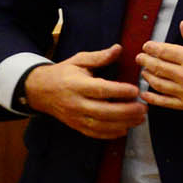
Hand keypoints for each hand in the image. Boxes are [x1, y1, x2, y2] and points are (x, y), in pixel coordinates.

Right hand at [21, 46, 145, 139]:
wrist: (39, 90)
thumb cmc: (63, 73)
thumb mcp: (78, 60)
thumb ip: (99, 57)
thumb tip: (119, 48)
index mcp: (76, 84)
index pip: (99, 90)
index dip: (119, 91)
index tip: (135, 90)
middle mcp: (75, 103)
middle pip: (102, 111)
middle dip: (126, 111)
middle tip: (143, 108)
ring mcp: (75, 117)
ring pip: (100, 125)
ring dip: (123, 124)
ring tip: (140, 118)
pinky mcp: (75, 126)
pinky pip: (94, 133)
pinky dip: (111, 134)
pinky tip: (126, 129)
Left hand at [138, 21, 182, 114]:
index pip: (165, 51)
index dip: (152, 48)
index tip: (146, 46)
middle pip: (158, 66)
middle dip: (145, 61)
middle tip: (140, 57)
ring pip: (158, 84)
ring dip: (148, 77)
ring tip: (144, 72)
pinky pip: (165, 102)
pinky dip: (153, 98)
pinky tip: (146, 94)